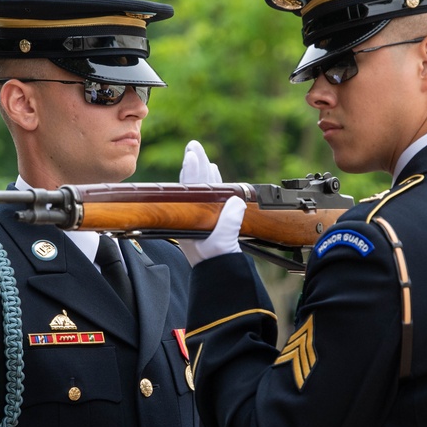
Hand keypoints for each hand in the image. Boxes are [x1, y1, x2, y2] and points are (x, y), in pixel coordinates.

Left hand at [177, 141, 244, 265]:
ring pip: (202, 190)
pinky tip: (215, 175)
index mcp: (192, 221)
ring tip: (200, 156)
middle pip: (193, 186)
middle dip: (195, 164)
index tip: (192, 154)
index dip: (193, 171)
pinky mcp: (213, 224)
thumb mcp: (223, 243)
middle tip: (193, 146)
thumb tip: (235, 200)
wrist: (221, 280)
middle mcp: (194, 218)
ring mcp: (203, 220)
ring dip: (203, 172)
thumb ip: (228, 221)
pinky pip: (212, 198)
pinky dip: (214, 185)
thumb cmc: (218, 264)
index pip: (191, 190)